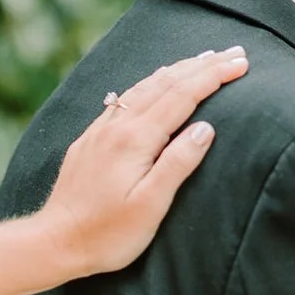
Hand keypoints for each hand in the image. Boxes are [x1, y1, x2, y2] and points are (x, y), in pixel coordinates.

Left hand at [37, 47, 246, 275]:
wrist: (54, 242)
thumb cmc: (106, 234)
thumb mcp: (150, 206)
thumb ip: (178, 164)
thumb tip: (205, 128)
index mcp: (135, 140)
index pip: (182, 96)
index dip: (213, 77)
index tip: (241, 64)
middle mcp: (116, 126)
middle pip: (165, 83)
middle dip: (202, 65)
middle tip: (234, 52)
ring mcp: (100, 131)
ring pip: (144, 86)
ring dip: (177, 69)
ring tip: (202, 59)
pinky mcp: (90, 140)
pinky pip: (126, 98)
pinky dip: (150, 84)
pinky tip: (155, 83)